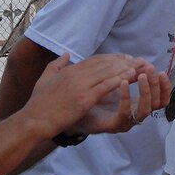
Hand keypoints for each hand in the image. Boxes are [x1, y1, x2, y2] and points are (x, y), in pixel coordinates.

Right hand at [23, 54, 165, 136]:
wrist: (34, 120)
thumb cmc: (38, 103)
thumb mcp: (44, 79)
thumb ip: (56, 65)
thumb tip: (65, 54)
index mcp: (69, 71)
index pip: (95, 60)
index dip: (112, 58)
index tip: (125, 57)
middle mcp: (76, 75)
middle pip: (104, 64)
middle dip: (123, 61)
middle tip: (139, 59)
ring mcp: (80, 87)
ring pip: (107, 73)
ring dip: (125, 69)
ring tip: (140, 66)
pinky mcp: (83, 100)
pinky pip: (104, 87)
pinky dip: (118, 80)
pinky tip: (130, 77)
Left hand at [71, 64, 170, 134]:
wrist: (74, 112)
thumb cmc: (96, 98)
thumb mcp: (115, 82)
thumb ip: (129, 74)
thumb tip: (141, 61)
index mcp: (139, 104)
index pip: (161, 98)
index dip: (164, 86)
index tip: (161, 71)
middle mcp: (136, 114)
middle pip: (157, 103)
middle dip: (156, 85)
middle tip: (150, 69)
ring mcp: (126, 121)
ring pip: (145, 110)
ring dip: (145, 91)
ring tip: (139, 75)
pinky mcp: (114, 125)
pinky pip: (125, 113)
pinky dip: (126, 98)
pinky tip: (122, 83)